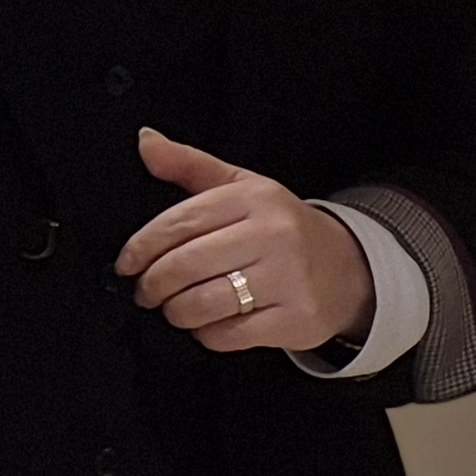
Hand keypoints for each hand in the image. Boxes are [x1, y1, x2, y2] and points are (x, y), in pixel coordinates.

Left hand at [115, 128, 375, 354]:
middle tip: (145, 292)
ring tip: (174, 308)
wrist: (348, 268)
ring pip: (203, 304)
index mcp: (253, 199)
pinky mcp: (295, 320)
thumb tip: (145, 141)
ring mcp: (287, 280)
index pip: (180, 222)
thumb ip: (188, 164)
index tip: (126, 263)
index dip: (142, 246)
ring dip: (176, 312)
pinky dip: (206, 334)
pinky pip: (228, 335)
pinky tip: (207, 324)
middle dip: (153, 285)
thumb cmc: (280, 227)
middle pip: (185, 265)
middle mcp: (272, 236)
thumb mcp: (241, 187)